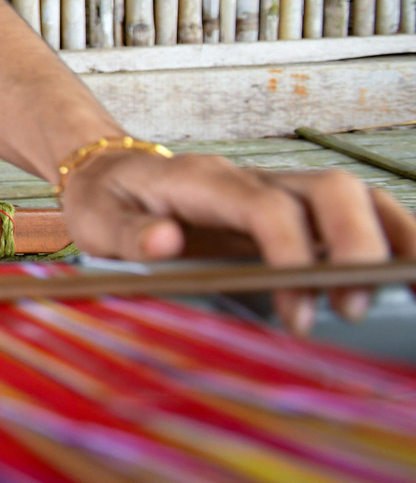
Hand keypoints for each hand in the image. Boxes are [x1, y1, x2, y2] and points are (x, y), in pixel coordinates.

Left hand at [58, 149, 415, 333]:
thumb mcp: (96, 218)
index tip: (297, 310)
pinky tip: (402, 273)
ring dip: (387, 238)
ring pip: (354, 196)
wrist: (108, 171)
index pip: (268, 207)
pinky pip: (352, 212)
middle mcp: (253, 179)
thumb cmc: (107, 200)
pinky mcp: (292, 209)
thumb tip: (166, 243)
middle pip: (330, 190)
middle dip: (355, 246)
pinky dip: (387, 237)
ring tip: (400, 290)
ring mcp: (278, 190)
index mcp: (204, 181)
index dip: (292, 254)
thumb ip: (128, 234)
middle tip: (348, 307)